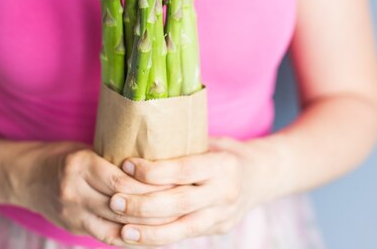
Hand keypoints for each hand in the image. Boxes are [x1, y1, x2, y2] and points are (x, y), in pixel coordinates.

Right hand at [8, 141, 176, 246]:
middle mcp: (74, 192)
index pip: (122, 182)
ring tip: (174, 221)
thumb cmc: (65, 156)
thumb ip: (116, 160)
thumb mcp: (89, 148)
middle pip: (123, 207)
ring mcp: (72, 214)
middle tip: (182, 204)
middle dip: (155, 208)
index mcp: (80, 165)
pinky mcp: (73, 228)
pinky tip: (151, 234)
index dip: (151, 186)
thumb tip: (157, 164)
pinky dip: (131, 236)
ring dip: (147, 227)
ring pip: (118, 227)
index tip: (175, 183)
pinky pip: (108, 238)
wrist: (27, 177)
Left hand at [110, 136, 269, 246]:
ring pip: (182, 228)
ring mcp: (224, 215)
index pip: (184, 170)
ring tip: (122, 230)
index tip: (126, 166)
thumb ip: (182, 146)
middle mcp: (225, 192)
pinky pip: (185, 236)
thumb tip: (138, 139)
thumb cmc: (225, 151)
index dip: (153, 171)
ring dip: (149, 231)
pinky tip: (139, 238)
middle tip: (115, 201)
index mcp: (223, 165)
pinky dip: (160, 238)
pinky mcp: (219, 229)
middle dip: (144, 205)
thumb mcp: (209, 141)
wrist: (261, 175)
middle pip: (180, 203)